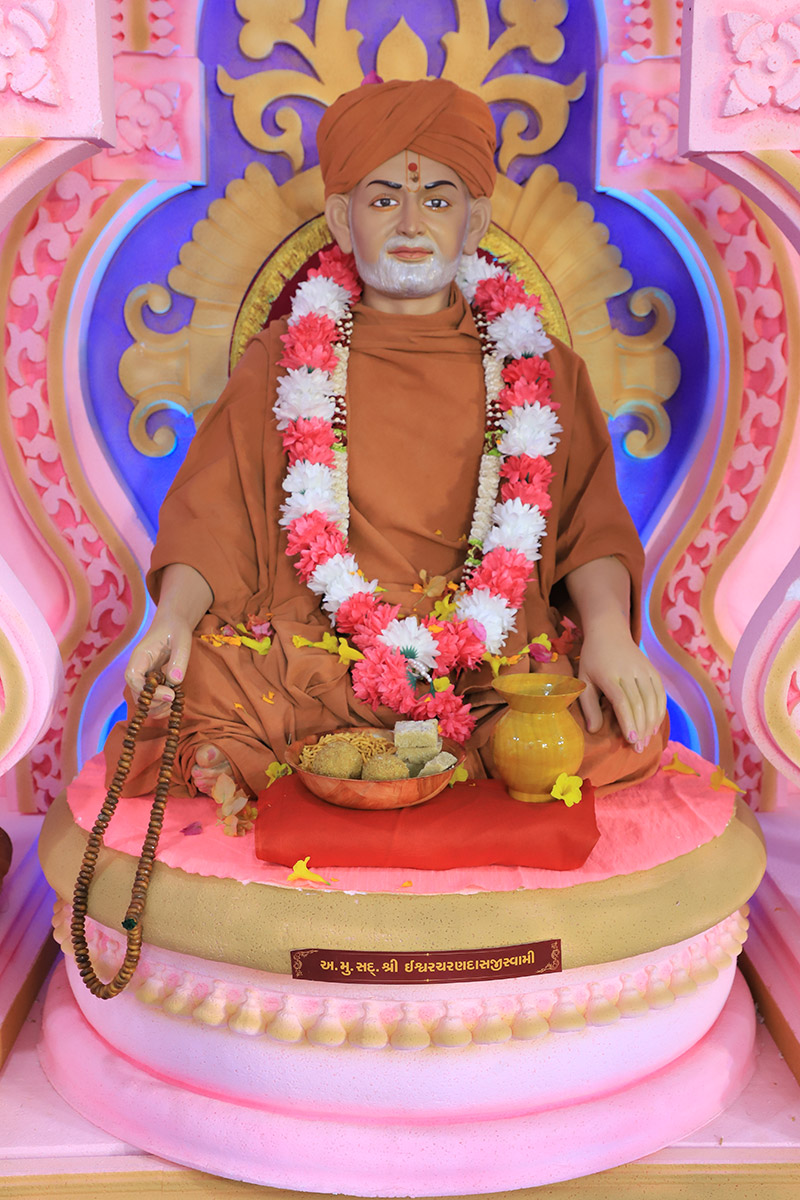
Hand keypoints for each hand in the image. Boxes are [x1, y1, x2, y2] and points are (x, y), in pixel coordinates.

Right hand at [124, 618, 192, 718]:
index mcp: (139, 657)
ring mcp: (143, 678)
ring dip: (158, 708)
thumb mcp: (181, 641)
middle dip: (156, 702)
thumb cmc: (176, 630)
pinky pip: (151, 701)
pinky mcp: (150, 683)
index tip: (170, 694)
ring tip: (175, 700)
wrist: (173, 625)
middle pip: (137, 695)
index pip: (133, 678)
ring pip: (143, 702)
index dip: (149, 692)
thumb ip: (179, 659)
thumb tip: (175, 681)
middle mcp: (137, 670)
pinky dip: (161, 706)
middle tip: (175, 697)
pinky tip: (174, 700)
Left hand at [577, 631, 665, 752]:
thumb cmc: (593, 659)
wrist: (609, 631)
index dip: (627, 721)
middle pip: (639, 704)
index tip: (630, 739)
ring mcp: (644, 670)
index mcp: (609, 675)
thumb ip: (588, 705)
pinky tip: (654, 726)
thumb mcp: (584, 680)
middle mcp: (630, 672)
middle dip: (640, 729)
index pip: (622, 701)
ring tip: (646, 741)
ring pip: (652, 701)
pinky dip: (659, 711)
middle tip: (638, 749)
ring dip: (651, 723)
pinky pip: (660, 694)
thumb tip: (594, 731)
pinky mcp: (653, 671)